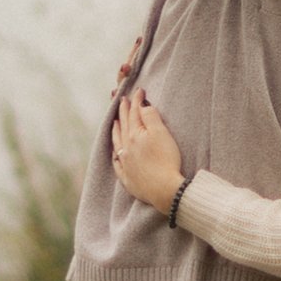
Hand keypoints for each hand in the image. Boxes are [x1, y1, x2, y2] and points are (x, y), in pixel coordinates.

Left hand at [112, 88, 188, 213]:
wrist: (164, 190)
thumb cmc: (166, 160)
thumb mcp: (161, 133)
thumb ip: (151, 117)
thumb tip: (142, 106)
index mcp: (134, 135)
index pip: (135, 113)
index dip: (137, 101)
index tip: (139, 91)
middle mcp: (126, 148)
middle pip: (123, 125)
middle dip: (123, 111)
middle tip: (122, 100)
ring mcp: (125, 163)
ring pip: (117, 143)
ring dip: (116, 130)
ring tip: (114, 122)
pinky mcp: (127, 178)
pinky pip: (117, 164)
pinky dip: (115, 155)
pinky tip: (115, 153)